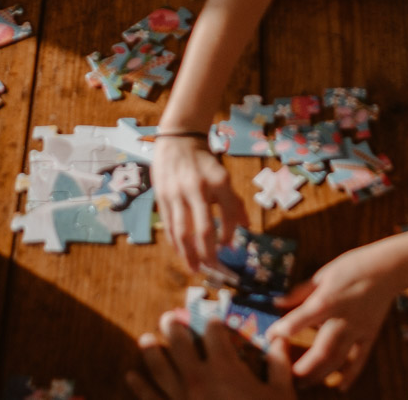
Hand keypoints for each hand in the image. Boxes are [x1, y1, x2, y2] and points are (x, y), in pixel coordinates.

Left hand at [127, 310, 294, 399]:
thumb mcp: (281, 393)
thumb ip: (279, 364)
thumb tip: (280, 340)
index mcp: (225, 368)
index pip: (214, 333)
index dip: (214, 322)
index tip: (213, 320)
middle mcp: (199, 378)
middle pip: (180, 343)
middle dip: (173, 327)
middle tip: (167, 318)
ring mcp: (182, 398)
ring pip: (160, 368)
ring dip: (151, 352)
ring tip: (145, 340)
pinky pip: (151, 399)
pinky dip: (140, 387)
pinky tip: (131, 376)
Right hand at [152, 138, 248, 270]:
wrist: (177, 140)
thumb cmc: (204, 162)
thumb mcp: (223, 176)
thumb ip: (233, 202)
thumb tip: (246, 226)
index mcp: (218, 181)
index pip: (228, 214)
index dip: (230, 233)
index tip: (229, 246)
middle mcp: (197, 188)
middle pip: (203, 229)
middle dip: (208, 253)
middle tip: (213, 267)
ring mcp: (176, 193)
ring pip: (182, 231)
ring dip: (189, 253)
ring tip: (195, 268)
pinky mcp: (161, 197)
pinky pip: (169, 225)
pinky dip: (175, 242)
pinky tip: (181, 252)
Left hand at [264, 240, 404, 388]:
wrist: (387, 269)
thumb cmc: (352, 267)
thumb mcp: (323, 274)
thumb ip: (300, 293)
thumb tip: (278, 303)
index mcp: (327, 300)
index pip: (301, 319)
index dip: (284, 329)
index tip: (270, 337)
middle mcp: (342, 319)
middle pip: (322, 350)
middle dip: (304, 368)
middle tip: (287, 378)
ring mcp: (358, 330)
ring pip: (339, 359)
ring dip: (321, 375)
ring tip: (304, 384)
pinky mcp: (370, 335)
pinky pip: (360, 359)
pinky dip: (351, 375)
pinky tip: (340, 387)